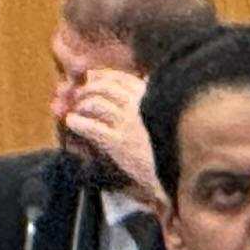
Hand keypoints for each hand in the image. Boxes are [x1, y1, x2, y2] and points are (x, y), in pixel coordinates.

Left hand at [59, 67, 163, 212]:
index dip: (103, 76)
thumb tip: (144, 77)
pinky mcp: (119, 143)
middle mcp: (139, 106)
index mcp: (152, 97)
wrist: (177, 174)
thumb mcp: (169, 115)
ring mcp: (128, 124)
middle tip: (79, 95)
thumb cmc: (174, 146)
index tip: (92, 77)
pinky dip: (77, 122)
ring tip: (77, 110)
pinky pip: (91, 127)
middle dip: (88, 89)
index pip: (121, 78)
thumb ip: (156, 97)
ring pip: (96, 103)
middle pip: (104, 88)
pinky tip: (72, 122)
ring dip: (82, 104)